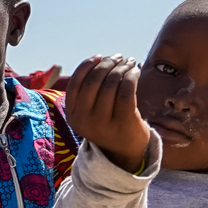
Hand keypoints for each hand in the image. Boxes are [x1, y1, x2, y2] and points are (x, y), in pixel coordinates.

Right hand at [63, 53, 153, 172]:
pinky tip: (135, 70)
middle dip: (107, 64)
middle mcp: (84, 120)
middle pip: (94, 81)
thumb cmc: (108, 123)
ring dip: (122, 67)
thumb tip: (99, 60)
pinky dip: (132, 75)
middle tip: (118, 57)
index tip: (100, 56)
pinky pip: (127, 90)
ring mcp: (103, 123)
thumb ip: (87, 91)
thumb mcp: (89, 112)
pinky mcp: (123, 122)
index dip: (87, 65)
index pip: (76, 83)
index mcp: (72, 116)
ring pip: (111, 84)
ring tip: (129, 62)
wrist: (125, 150)